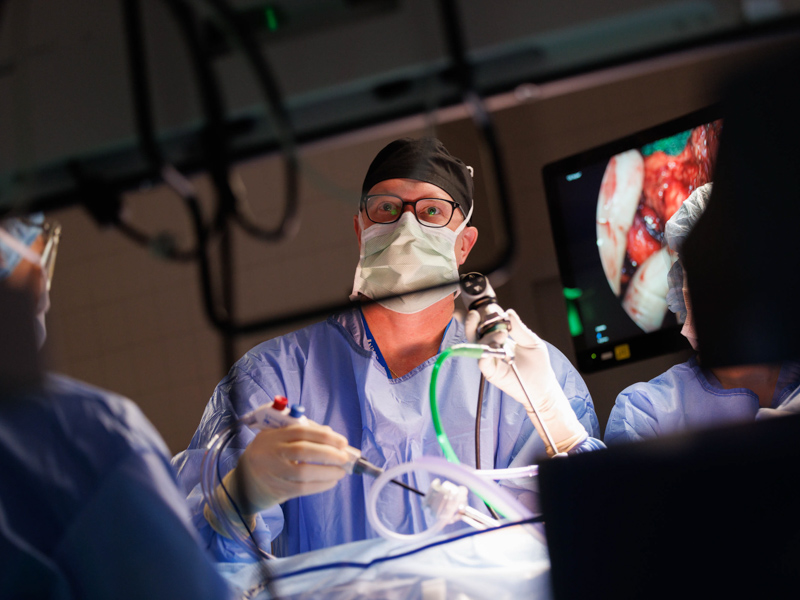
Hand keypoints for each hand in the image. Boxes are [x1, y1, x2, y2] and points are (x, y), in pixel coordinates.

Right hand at [205, 423, 350, 536]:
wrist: (244, 482)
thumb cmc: (268, 455)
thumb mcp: (276, 438)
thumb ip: (300, 434)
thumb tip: (332, 436)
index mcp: (272, 434)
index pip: (302, 431)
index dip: (325, 436)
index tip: (342, 442)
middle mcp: (270, 452)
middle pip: (303, 451)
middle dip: (329, 453)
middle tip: (345, 457)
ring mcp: (273, 472)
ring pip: (304, 472)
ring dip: (328, 472)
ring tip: (341, 471)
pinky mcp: (277, 490)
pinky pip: (302, 488)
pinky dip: (320, 485)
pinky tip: (331, 482)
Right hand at [466, 309, 587, 454]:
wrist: (543, 386)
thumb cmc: (538, 364)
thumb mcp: (531, 341)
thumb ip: (519, 328)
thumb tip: (508, 312)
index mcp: (500, 337)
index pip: (487, 323)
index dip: (487, 315)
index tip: (494, 310)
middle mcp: (491, 347)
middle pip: (475, 331)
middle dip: (478, 321)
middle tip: (487, 315)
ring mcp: (489, 359)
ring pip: (476, 344)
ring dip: (486, 335)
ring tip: (503, 332)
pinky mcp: (490, 372)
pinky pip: (481, 360)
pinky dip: (485, 352)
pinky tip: (496, 345)